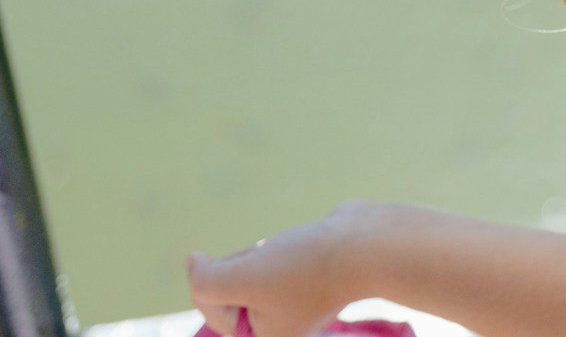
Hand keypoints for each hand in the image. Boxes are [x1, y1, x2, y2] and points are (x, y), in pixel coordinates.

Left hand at [188, 202, 382, 336]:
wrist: (371, 244)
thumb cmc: (309, 266)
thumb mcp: (244, 277)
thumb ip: (205, 280)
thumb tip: (194, 262)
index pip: (213, 307)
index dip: (212, 278)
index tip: (234, 262)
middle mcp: (281, 323)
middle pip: (235, 287)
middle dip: (246, 263)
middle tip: (273, 259)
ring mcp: (298, 297)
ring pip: (256, 268)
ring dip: (264, 252)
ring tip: (291, 250)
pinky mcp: (311, 272)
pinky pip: (279, 257)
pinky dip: (284, 245)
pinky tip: (304, 243)